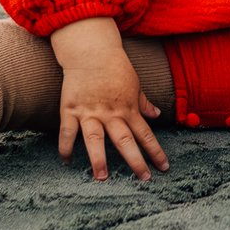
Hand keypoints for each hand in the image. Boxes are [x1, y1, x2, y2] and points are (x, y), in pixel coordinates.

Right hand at [49, 21, 167, 181]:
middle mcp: (111, 113)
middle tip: (143, 179)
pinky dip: (65, 147)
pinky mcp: (70, 109)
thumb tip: (157, 113)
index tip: (163, 167)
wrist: (91, 51)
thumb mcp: (135, 84)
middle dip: (135, 161)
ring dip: (99, 159)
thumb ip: (144, 102)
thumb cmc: (116, 67)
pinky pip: (67, 132)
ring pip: (95, 140)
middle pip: (125, 141)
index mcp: (128, 109)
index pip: (145, 134)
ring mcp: (90, 112)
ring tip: (101, 177)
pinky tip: (66, 161)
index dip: (155, 152)